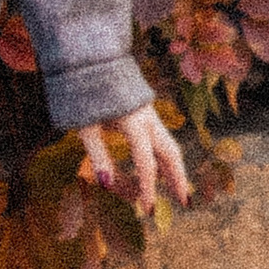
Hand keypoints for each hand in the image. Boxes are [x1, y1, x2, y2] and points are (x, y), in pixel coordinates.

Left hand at [80, 101, 190, 223]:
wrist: (91, 58)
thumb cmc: (83, 92)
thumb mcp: (85, 124)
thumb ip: (97, 153)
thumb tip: (106, 184)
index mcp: (133, 121)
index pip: (146, 162)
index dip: (148, 188)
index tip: (149, 210)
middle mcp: (148, 118)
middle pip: (170, 152)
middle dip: (178, 178)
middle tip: (185, 203)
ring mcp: (149, 113)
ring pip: (169, 144)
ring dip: (175, 168)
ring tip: (178, 192)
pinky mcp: (145, 111)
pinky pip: (161, 137)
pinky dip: (164, 156)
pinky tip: (162, 170)